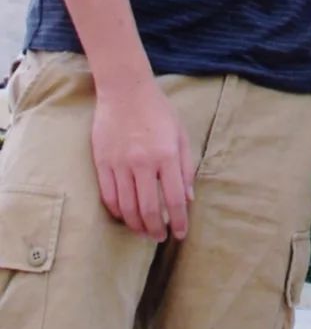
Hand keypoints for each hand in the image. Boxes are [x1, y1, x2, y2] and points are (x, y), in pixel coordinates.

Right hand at [91, 79, 195, 240]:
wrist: (125, 90)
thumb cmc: (158, 110)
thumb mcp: (180, 133)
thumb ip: (186, 166)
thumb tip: (188, 198)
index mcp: (167, 155)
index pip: (174, 199)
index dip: (179, 221)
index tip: (180, 234)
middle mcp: (143, 162)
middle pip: (149, 210)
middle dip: (156, 230)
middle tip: (159, 238)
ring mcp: (120, 164)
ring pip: (127, 208)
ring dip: (136, 225)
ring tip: (143, 232)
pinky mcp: (102, 163)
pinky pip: (109, 197)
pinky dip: (117, 212)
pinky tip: (125, 216)